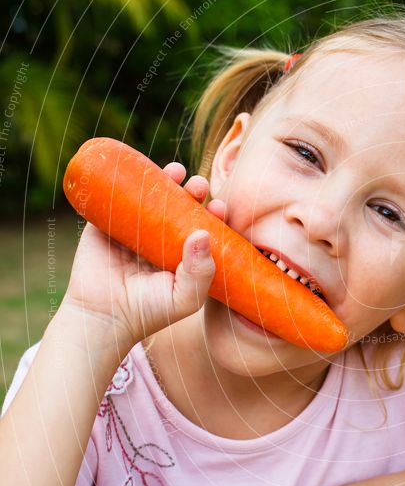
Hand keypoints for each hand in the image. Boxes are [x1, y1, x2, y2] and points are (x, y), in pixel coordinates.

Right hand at [61, 162, 227, 346]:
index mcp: (183, 253)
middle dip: (194, 191)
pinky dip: (127, 179)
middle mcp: (160, 238)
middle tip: (199, 186)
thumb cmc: (149, 312)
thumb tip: (204, 234)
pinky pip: (116, 196)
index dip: (213, 213)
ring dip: (166, 179)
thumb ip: (201, 272)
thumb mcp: (185, 298)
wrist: (103, 317)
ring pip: (151, 196)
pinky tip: (140, 168)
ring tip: (178, 172)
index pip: (203, 226)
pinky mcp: (106, 223)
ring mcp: (133, 228)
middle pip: (180, 206)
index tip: (220, 207)